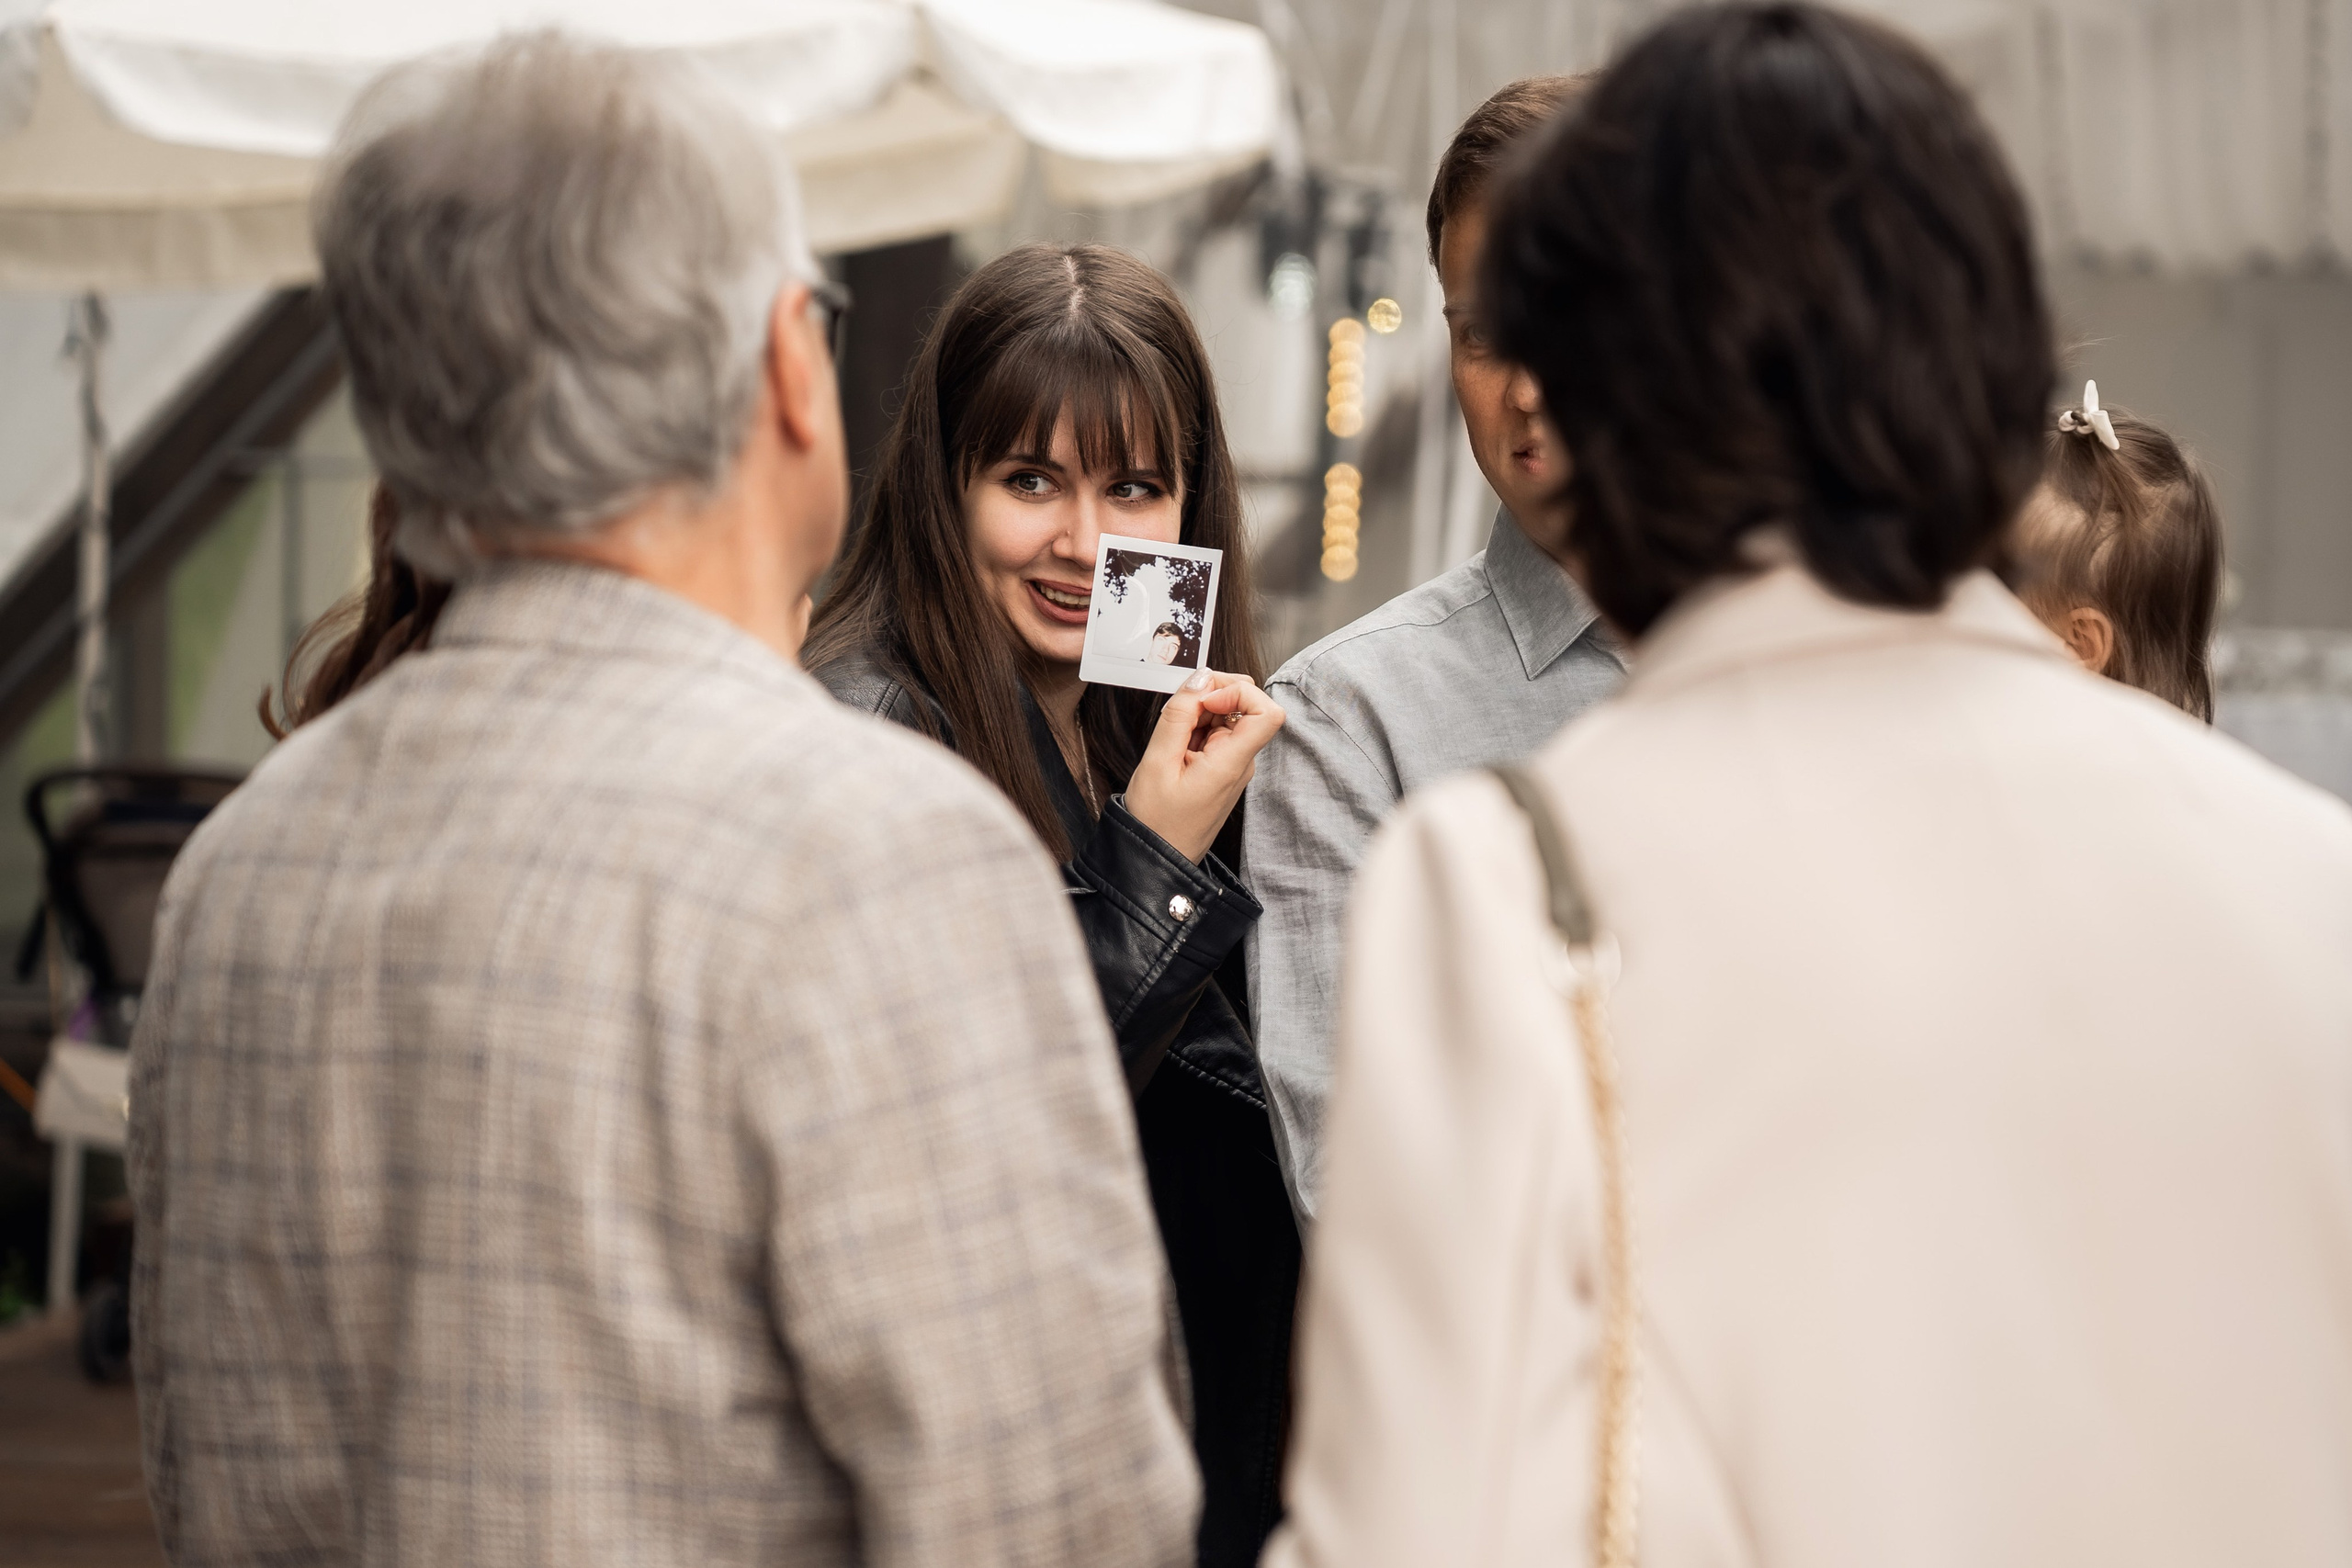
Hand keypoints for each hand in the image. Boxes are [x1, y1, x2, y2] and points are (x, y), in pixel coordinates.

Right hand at [1122, 671, 1285, 863]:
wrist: (1157, 859)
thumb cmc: (1155, 821)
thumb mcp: (1157, 762)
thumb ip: (1179, 715)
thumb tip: (1200, 677)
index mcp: (1232, 764)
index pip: (1268, 712)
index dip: (1240, 692)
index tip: (1206, 699)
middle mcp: (1242, 762)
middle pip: (1247, 706)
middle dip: (1214, 694)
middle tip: (1181, 709)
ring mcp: (1235, 765)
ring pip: (1230, 716)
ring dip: (1201, 713)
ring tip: (1173, 738)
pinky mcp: (1224, 767)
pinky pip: (1218, 733)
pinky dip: (1197, 728)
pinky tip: (1176, 747)